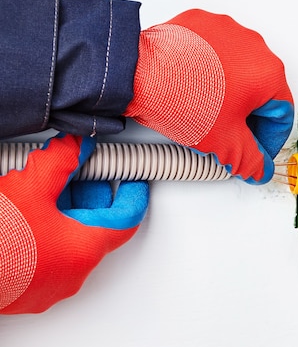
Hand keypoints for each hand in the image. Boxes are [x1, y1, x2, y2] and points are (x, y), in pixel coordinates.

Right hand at [0, 134, 148, 313]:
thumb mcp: (30, 187)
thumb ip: (62, 160)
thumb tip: (78, 146)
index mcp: (84, 249)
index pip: (126, 219)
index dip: (131, 194)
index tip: (133, 180)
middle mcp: (72, 273)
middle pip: (95, 225)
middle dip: (89, 192)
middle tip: (81, 169)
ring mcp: (48, 285)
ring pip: (69, 239)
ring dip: (64, 209)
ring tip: (45, 185)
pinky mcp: (26, 289)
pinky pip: (47, 253)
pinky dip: (46, 228)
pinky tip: (27, 209)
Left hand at [123, 9, 293, 184]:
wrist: (137, 74)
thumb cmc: (179, 99)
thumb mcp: (224, 142)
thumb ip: (251, 160)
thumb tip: (259, 168)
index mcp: (268, 74)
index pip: (281, 114)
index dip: (269, 139)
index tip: (256, 150)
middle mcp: (255, 46)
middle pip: (262, 90)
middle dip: (249, 115)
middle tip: (231, 134)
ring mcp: (228, 30)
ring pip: (240, 69)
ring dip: (232, 91)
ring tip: (210, 109)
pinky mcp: (204, 22)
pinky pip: (217, 49)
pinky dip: (212, 67)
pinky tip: (197, 84)